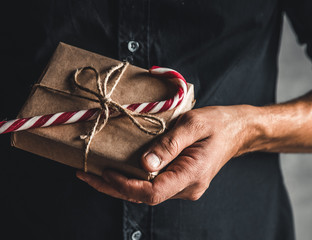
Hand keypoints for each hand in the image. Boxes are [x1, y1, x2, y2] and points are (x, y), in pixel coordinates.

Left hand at [76, 105, 259, 204]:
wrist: (238, 130)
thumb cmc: (217, 123)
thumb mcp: (193, 125)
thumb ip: (169, 145)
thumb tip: (144, 165)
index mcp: (191, 174)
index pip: (152, 193)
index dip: (125, 186)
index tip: (104, 171)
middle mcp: (187, 187)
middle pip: (144, 197)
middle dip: (112, 187)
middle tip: (85, 174)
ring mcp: (184, 187)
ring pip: (146, 193)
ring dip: (119, 185)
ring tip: (93, 172)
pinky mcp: (181, 181)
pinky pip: (153, 186)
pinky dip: (132, 180)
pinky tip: (117, 170)